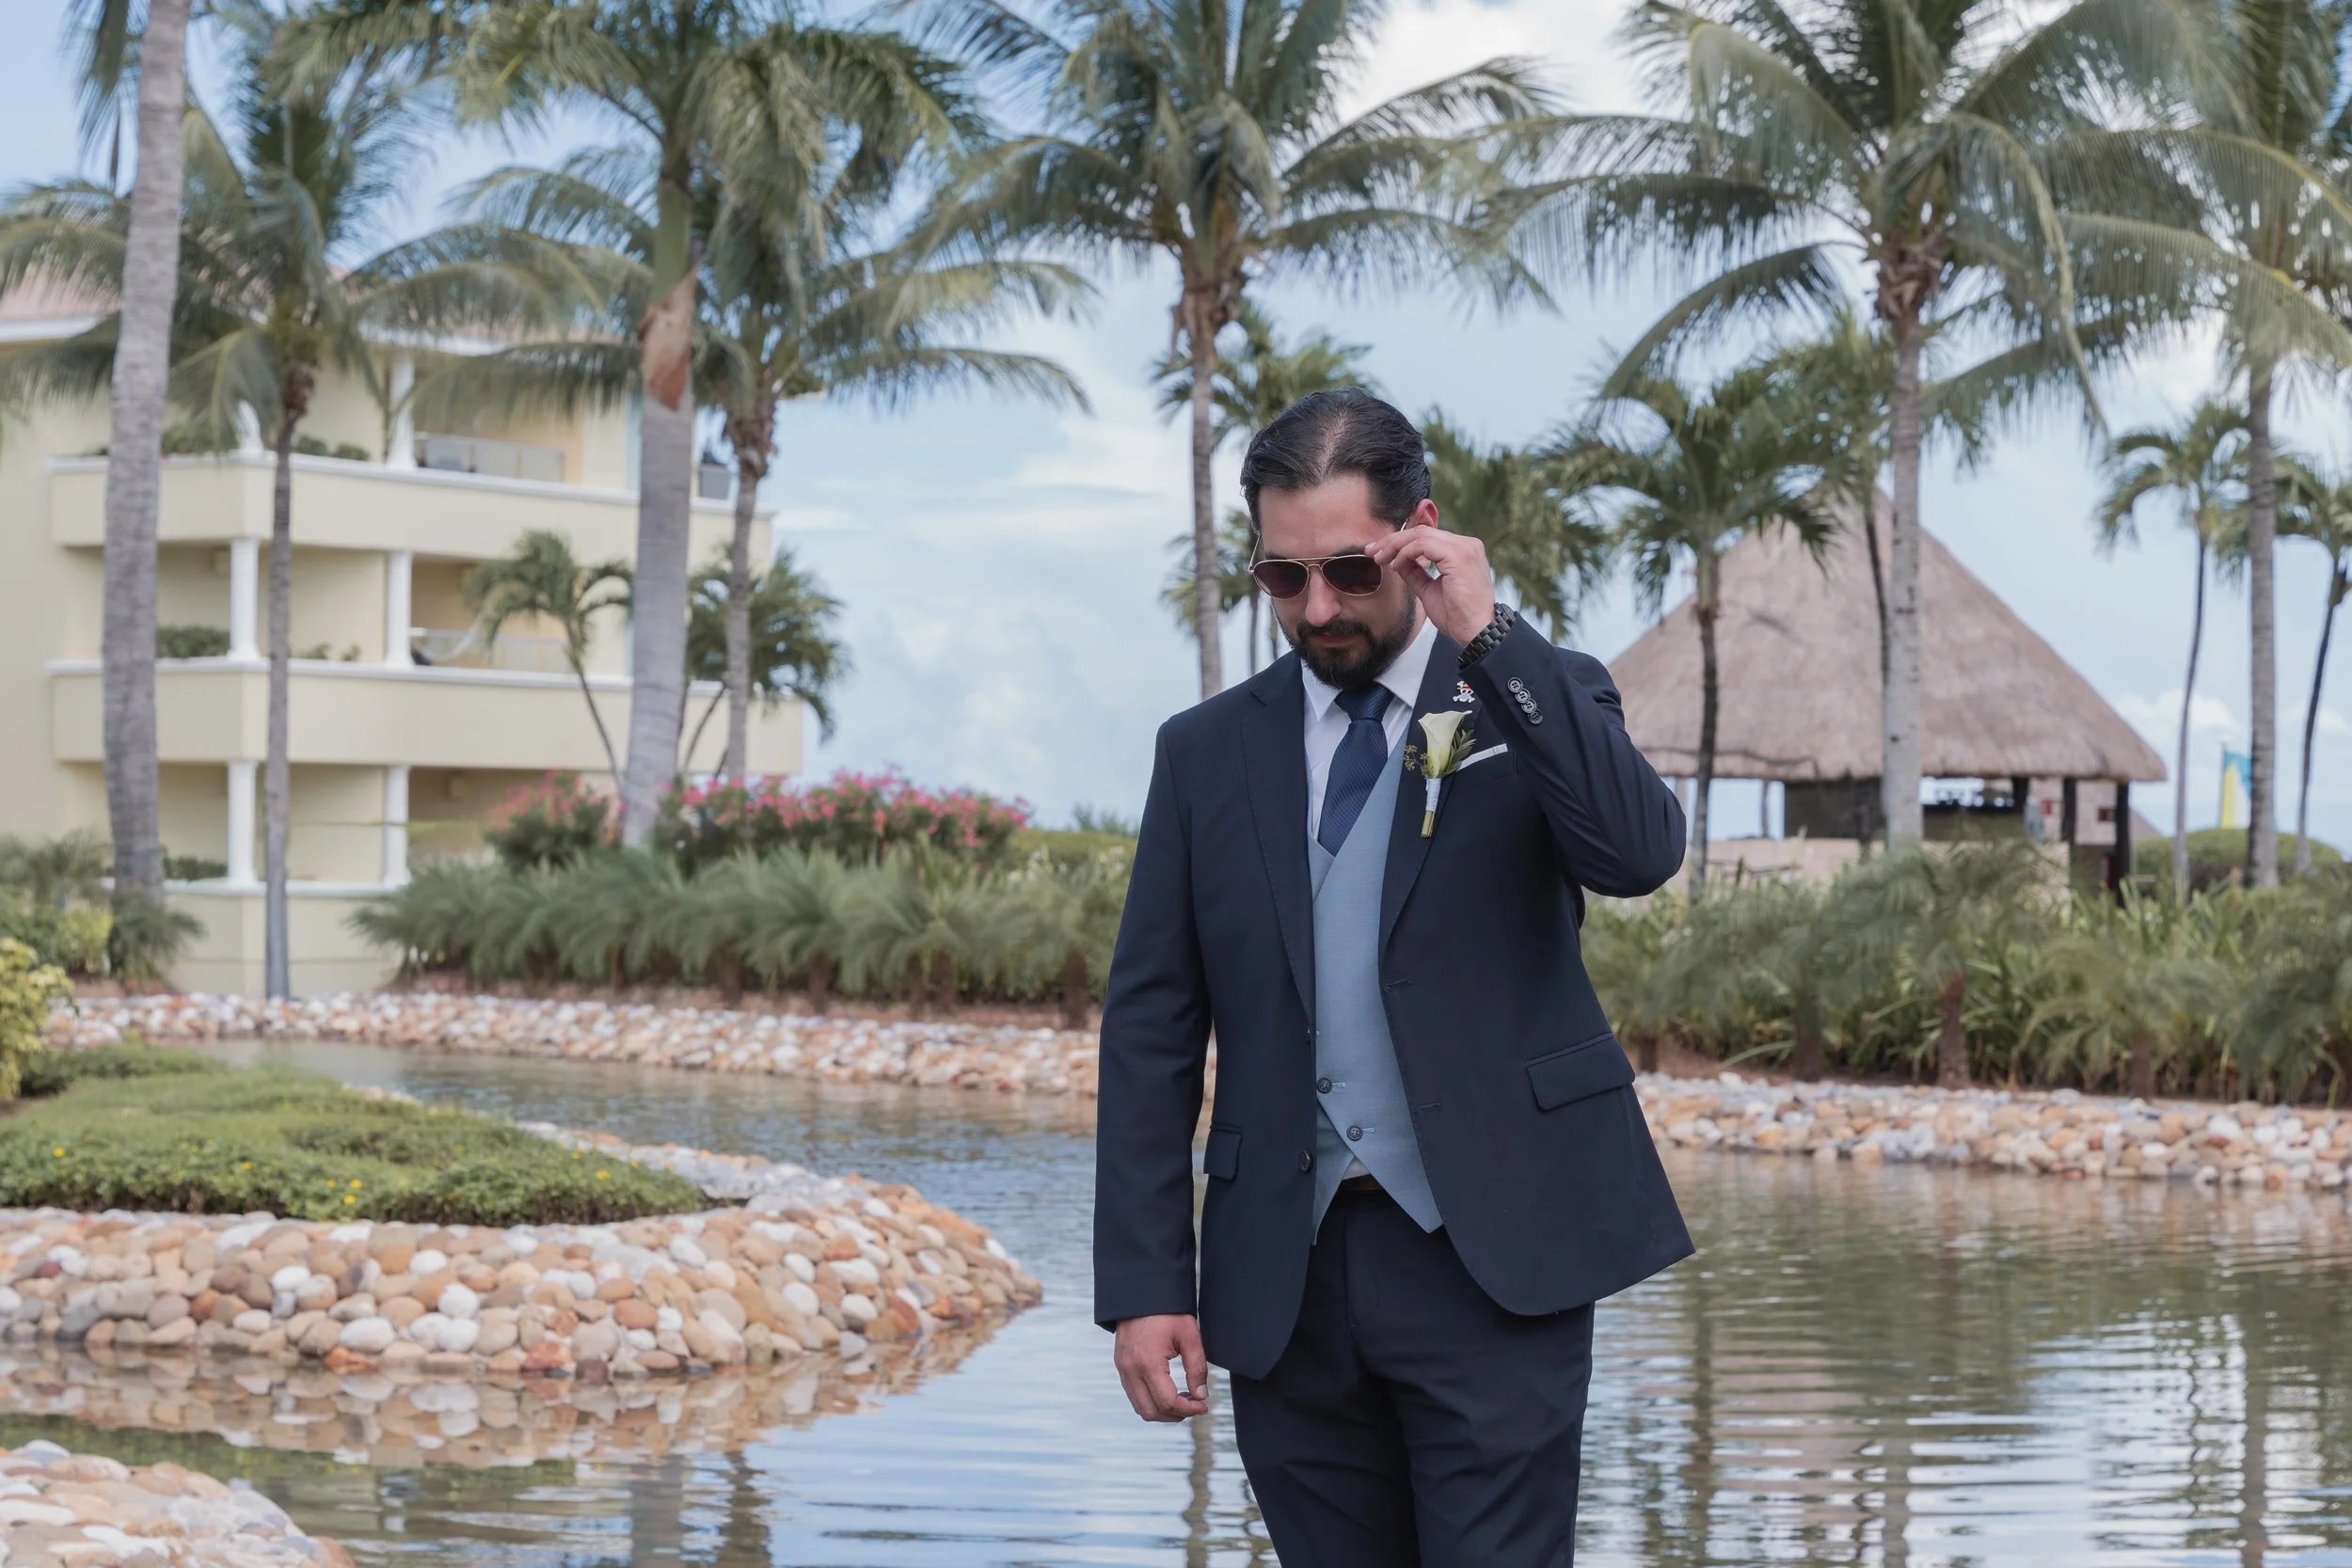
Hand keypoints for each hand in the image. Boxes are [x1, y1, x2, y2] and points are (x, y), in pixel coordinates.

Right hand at [1113, 1313, 1207, 1420]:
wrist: (1142, 1293)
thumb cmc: (1168, 1312)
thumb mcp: (1189, 1336)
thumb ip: (1197, 1368)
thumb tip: (1201, 1396)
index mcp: (1148, 1363)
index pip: (1167, 1403)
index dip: (1188, 1410)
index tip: (1203, 1406)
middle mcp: (1130, 1370)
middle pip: (1151, 1412)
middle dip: (1175, 1415)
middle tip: (1194, 1405)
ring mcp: (1122, 1369)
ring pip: (1140, 1407)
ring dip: (1162, 1410)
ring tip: (1182, 1399)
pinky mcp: (1120, 1366)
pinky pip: (1134, 1395)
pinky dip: (1151, 1400)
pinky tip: (1168, 1390)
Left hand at [1365, 521, 1497, 644]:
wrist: (1477, 632)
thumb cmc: (1457, 616)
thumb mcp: (1429, 590)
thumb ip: (1415, 573)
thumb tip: (1396, 561)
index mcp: (1463, 551)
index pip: (1427, 537)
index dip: (1400, 542)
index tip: (1379, 554)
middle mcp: (1466, 545)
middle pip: (1422, 531)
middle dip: (1392, 540)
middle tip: (1371, 551)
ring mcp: (1464, 547)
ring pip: (1420, 535)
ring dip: (1395, 545)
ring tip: (1380, 559)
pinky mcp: (1459, 555)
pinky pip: (1423, 544)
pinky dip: (1405, 553)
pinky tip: (1395, 565)